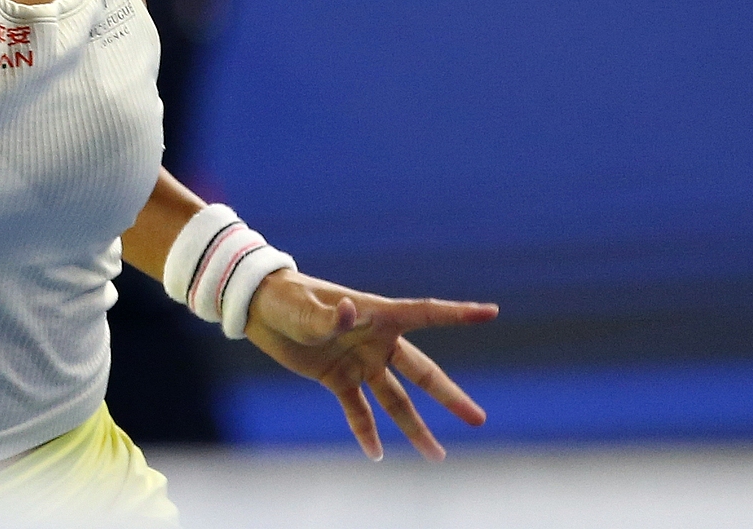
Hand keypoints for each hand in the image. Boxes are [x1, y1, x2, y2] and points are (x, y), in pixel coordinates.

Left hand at [243, 270, 497, 460]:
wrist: (260, 309)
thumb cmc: (285, 296)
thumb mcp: (304, 306)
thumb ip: (328, 315)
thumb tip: (349, 312)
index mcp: (376, 314)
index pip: (425, 313)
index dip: (458, 313)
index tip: (492, 312)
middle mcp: (376, 341)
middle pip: (422, 373)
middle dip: (450, 396)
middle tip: (479, 419)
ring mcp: (359, 362)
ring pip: (396, 400)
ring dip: (416, 428)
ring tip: (438, 456)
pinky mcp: (337, 379)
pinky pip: (357, 411)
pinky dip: (366, 433)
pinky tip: (377, 454)